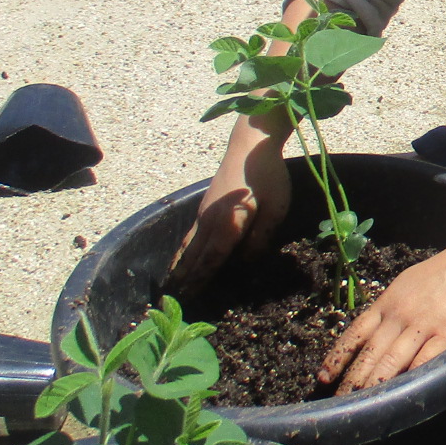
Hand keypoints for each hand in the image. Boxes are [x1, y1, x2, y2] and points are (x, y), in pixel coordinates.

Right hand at [165, 125, 289, 295]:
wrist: (249, 145)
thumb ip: (261, 238)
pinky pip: (189, 234)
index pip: (211, 260)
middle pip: (193, 256)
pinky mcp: (204, 205)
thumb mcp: (276, 209)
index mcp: (228, 226)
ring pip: (187, 245)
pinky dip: (182, 250)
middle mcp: (209, 222)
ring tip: (170, 283)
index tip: (189, 298)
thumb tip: (246, 262)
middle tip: (172, 299)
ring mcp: (204, 212)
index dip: (201, 280)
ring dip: (179, 265)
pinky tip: (182, 255)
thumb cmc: (267, 175)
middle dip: (184, 278)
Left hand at [319, 252, 445, 392]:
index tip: (324, 377)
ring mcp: (423, 325)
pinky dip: (413, 377)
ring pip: (392, 360)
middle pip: (371, 353)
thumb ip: (387, 308)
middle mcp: (399, 315)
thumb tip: (371, 331)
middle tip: (340, 402)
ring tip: (364, 405)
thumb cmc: (438, 274)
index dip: (338, 357)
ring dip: (376, 384)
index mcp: (386, 303)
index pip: (355, 333)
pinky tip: (403, 393)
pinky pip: (426, 360)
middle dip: (353, 380)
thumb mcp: (403, 285)